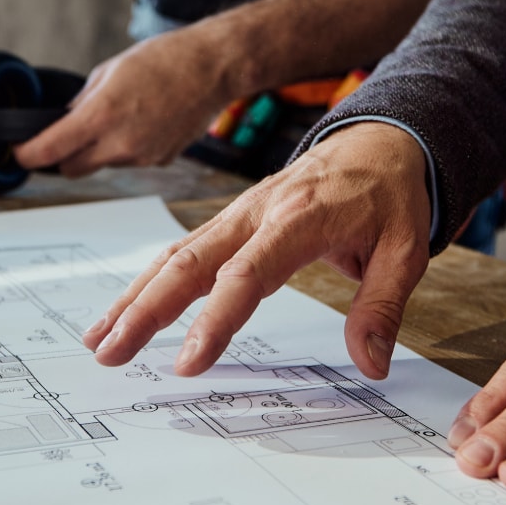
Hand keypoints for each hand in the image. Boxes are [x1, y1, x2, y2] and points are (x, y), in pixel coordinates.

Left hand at [12, 28, 233, 176]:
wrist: (214, 67)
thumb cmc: (167, 59)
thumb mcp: (110, 70)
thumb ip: (83, 101)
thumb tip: (65, 120)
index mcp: (102, 116)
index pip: (50, 149)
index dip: (28, 155)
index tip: (20, 154)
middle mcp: (121, 143)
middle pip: (72, 168)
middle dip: (64, 155)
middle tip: (67, 135)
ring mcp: (143, 156)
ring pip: (103, 164)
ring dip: (100, 149)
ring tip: (123, 115)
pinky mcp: (161, 161)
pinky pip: (131, 160)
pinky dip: (128, 147)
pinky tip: (145, 121)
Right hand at [85, 121, 429, 379]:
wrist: (379, 140)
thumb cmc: (390, 194)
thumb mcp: (406, 249)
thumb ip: (382, 307)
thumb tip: (370, 364)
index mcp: (299, 218)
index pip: (248, 275)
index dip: (215, 320)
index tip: (189, 363)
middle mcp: (256, 213)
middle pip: (189, 263)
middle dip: (145, 311)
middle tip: (112, 354)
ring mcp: (237, 214)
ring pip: (174, 256)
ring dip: (133, 298)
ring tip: (100, 340)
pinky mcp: (230, 221)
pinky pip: (182, 251)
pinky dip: (148, 282)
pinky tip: (124, 311)